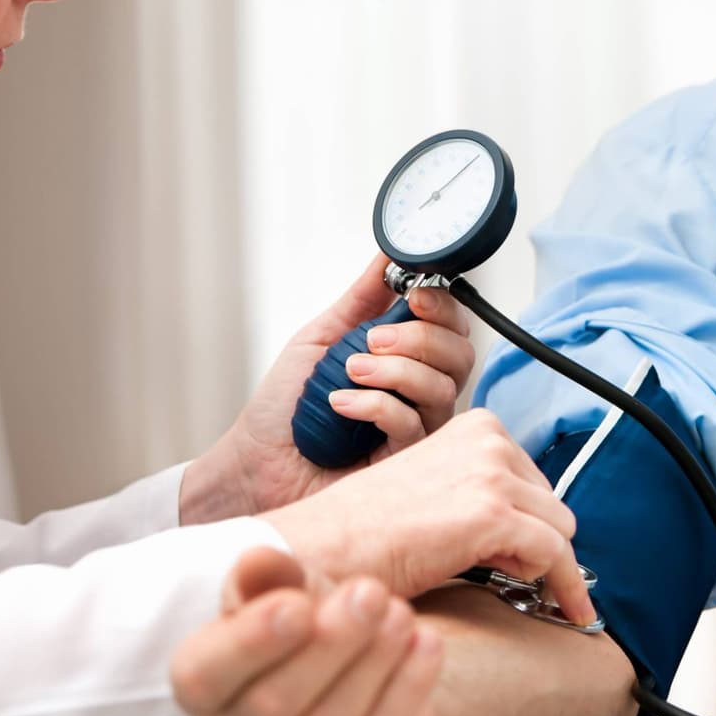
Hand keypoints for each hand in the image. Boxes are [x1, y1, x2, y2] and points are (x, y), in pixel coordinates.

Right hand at [171, 546, 442, 715]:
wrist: (360, 668)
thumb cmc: (307, 626)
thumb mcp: (286, 590)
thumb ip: (267, 575)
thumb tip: (254, 561)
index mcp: (203, 687)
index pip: (203, 677)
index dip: (248, 643)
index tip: (297, 604)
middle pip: (272, 705)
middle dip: (331, 644)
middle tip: (372, 593)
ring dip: (373, 663)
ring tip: (401, 613)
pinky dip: (407, 691)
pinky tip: (425, 646)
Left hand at [184, 255, 475, 520]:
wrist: (254, 459)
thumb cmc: (285, 404)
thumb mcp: (321, 336)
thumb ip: (362, 298)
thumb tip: (388, 253)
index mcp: (406, 358)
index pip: (451, 327)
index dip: (443, 307)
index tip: (415, 295)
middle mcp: (418, 392)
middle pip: (460, 356)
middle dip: (421, 338)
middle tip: (372, 339)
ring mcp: (414, 428)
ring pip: (441, 389)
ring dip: (395, 371)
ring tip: (349, 371)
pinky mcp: (402, 462)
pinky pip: (412, 425)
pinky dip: (375, 405)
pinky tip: (340, 405)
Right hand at [261, 408, 596, 625]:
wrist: (324, 548)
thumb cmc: (367, 531)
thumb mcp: (436, 491)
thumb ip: (482, 494)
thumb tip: (536, 533)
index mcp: (475, 427)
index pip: (536, 481)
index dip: (525, 522)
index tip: (520, 555)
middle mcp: (488, 440)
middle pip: (554, 505)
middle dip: (533, 542)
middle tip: (495, 570)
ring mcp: (490, 474)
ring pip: (561, 531)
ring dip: (535, 564)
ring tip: (488, 576)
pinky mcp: (491, 513)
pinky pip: (555, 556)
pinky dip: (553, 586)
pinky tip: (522, 596)